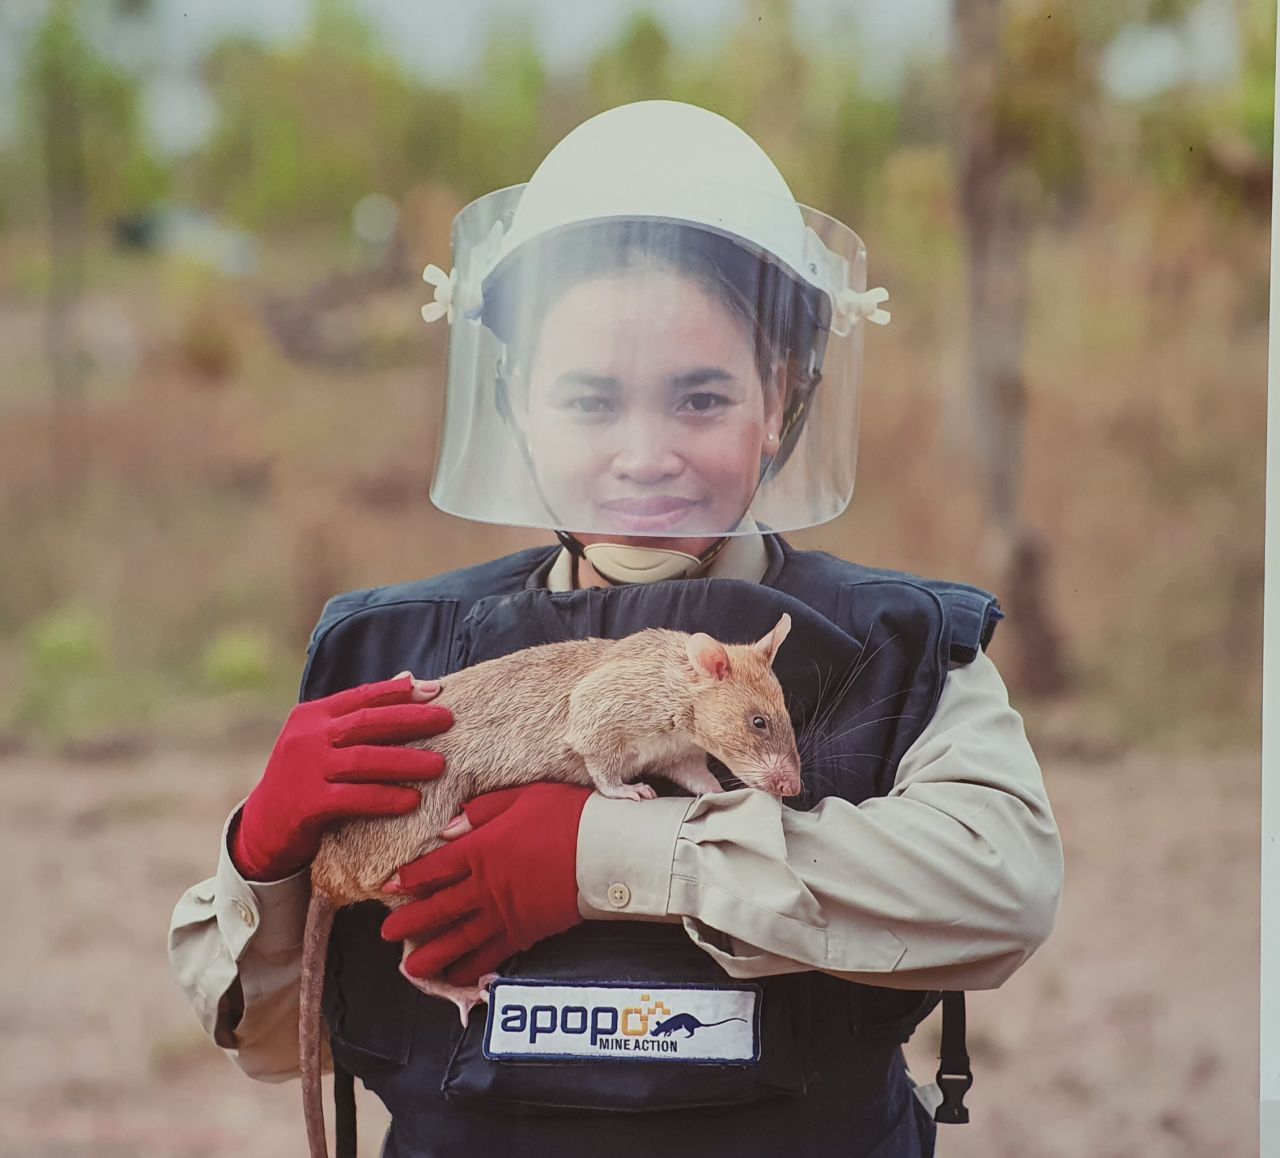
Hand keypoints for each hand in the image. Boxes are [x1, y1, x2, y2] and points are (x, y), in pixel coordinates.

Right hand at [232, 673, 452, 880]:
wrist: (263, 827)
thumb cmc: (305, 777)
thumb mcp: (323, 739)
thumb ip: (360, 713)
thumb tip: (408, 678)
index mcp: (312, 715)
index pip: (361, 697)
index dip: (399, 693)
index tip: (435, 690)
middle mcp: (308, 737)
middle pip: (367, 723)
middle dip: (411, 720)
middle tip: (447, 720)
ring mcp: (306, 770)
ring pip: (364, 760)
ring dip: (406, 761)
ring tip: (440, 765)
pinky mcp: (307, 804)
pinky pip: (355, 798)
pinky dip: (386, 798)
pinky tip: (413, 800)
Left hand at [380, 782, 591, 983]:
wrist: (604, 850)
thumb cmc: (566, 815)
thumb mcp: (521, 798)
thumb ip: (482, 812)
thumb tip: (448, 829)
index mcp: (480, 849)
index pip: (433, 868)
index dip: (409, 879)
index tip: (390, 886)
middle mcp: (485, 886)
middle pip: (437, 908)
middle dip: (409, 923)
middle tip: (387, 934)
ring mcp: (504, 913)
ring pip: (458, 938)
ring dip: (432, 954)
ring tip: (410, 968)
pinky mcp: (525, 932)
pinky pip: (491, 955)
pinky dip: (472, 968)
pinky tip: (457, 976)